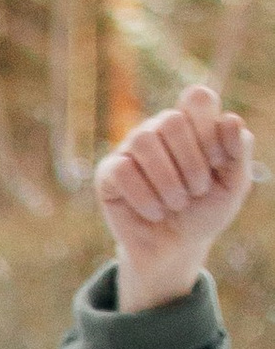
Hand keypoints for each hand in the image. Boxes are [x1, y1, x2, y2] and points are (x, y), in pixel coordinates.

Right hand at [97, 83, 252, 311]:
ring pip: (144, 140)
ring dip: (167, 180)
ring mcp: (131, 148)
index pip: (197, 98)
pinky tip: (154, 213)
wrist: (175, 249)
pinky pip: (122, 170)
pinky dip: (144, 196)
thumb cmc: (205, 212)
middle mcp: (159, 129)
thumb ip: (239, 152)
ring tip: (176, 204)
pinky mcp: (109, 173)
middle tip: (197, 191)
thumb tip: (230, 120)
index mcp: (192, 123)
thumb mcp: (233, 186)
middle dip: (190, 162)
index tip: (218, 161)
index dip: (209, 129)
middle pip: (171, 120)